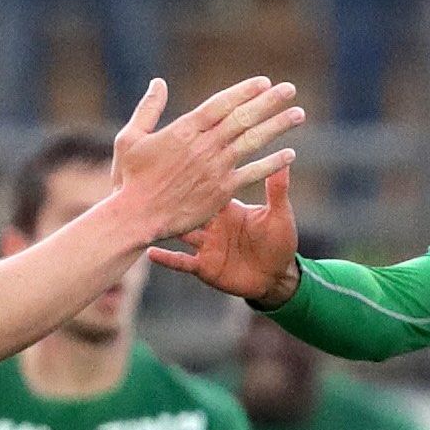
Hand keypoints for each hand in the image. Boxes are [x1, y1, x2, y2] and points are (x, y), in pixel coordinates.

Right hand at [111, 76, 302, 247]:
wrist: (136, 217)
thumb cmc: (129, 180)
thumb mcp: (130, 138)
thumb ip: (148, 109)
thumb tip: (159, 83)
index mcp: (184, 129)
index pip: (222, 103)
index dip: (245, 91)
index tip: (264, 82)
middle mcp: (204, 145)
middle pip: (243, 117)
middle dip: (269, 101)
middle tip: (290, 89)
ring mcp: (215, 168)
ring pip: (253, 141)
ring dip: (278, 126)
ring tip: (298, 114)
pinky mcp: (221, 191)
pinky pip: (252, 174)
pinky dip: (272, 163)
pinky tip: (290, 154)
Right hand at [148, 162, 300, 306]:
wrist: (276, 276)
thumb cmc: (280, 240)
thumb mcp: (278, 212)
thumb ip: (277, 188)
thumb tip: (288, 156)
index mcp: (226, 206)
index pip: (207, 183)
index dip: (195, 170)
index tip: (180, 153)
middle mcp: (211, 223)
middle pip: (186, 205)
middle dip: (170, 194)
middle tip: (151, 180)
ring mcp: (204, 245)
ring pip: (178, 232)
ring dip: (163, 224)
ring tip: (141, 214)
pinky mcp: (203, 267)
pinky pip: (180, 262)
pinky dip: (166, 258)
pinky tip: (149, 251)